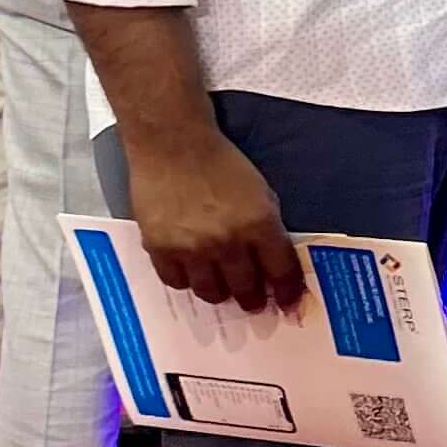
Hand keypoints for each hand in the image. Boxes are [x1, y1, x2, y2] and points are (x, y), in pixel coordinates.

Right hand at [126, 125, 306, 312]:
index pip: (280, 271)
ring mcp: (192, 248)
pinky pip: (176, 282)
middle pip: (246, 288)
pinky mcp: (160, 248)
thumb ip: (268, 229)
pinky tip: (191, 272)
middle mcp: (227, 241)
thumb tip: (273, 262)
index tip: (287, 302)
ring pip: (211, 292)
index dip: (287, 292)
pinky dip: (186, 280)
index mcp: (258, 224)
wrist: (173, 144)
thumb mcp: (260, 192)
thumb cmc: (220, 163)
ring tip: (221, 286)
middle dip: (253, 299)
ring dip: (220, 292)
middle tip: (252, 301)